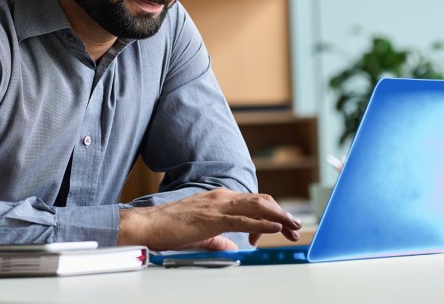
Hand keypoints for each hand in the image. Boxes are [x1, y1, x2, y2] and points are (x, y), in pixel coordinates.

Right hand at [117, 188, 301, 250]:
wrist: (148, 225)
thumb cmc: (169, 229)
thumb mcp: (201, 234)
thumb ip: (218, 239)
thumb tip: (232, 246)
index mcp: (219, 199)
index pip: (253, 203)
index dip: (271, 214)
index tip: (280, 229)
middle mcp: (222, 197)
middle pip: (261, 202)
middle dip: (282, 214)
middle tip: (295, 228)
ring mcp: (218, 206)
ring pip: (257, 207)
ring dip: (279, 217)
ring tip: (293, 226)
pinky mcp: (213, 218)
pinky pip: (243, 219)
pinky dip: (262, 223)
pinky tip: (274, 228)